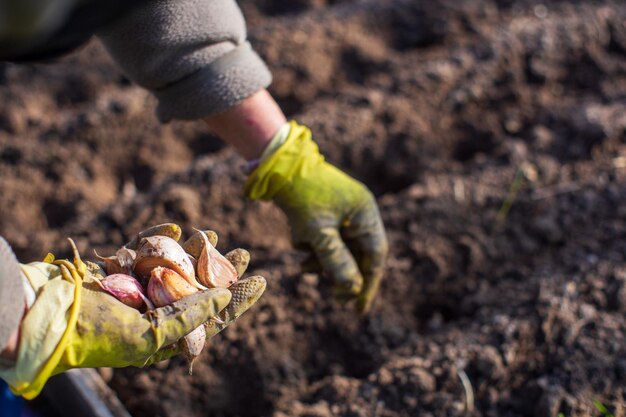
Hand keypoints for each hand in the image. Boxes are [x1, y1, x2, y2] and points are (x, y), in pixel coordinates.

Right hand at [7, 226, 264, 398]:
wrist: (41, 315)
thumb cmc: (96, 333)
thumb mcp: (150, 335)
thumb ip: (190, 316)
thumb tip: (227, 298)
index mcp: (164, 336)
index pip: (211, 318)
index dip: (238, 301)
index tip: (261, 281)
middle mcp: (153, 312)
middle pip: (197, 289)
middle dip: (221, 271)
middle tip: (245, 253)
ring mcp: (134, 289)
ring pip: (174, 267)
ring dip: (195, 250)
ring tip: (214, 234)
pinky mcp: (116, 269)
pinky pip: (143, 251)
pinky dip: (159, 238)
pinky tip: (176, 228)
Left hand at [245, 122, 387, 312]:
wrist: (276, 165)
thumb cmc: (301, 196)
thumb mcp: (318, 232)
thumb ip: (337, 261)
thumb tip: (353, 289)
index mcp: (365, 212)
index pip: (375, 256)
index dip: (368, 283)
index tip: (359, 308)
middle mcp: (358, 211)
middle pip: (358, 254)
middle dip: (343, 274)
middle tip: (334, 298)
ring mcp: (342, 210)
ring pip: (339, 248)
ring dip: (324, 260)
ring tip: (306, 266)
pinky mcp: (324, 211)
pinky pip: (325, 237)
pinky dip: (313, 244)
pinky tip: (299, 238)